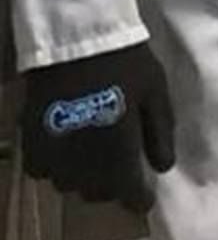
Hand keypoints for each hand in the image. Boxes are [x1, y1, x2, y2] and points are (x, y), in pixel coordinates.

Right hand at [21, 43, 175, 211]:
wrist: (77, 41)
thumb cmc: (124, 63)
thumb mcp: (155, 92)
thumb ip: (161, 133)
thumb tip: (163, 168)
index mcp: (119, 159)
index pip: (131, 198)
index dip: (140, 198)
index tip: (145, 193)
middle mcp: (85, 170)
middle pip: (99, 194)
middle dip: (113, 183)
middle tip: (119, 159)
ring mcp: (55, 161)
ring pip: (71, 185)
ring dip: (84, 175)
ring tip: (93, 148)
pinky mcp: (32, 147)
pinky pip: (44, 170)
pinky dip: (56, 163)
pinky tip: (66, 141)